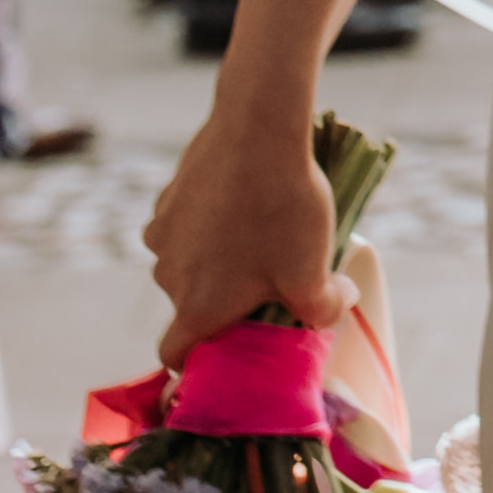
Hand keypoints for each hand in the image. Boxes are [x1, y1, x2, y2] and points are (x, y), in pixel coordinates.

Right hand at [146, 101, 360, 359]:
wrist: (257, 128)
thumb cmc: (283, 208)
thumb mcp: (313, 271)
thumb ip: (323, 311)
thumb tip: (330, 310)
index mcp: (197, 305)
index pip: (175, 355)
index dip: (195, 364)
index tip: (226, 351)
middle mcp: (167, 275)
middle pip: (190, 306)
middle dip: (224, 303)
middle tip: (269, 281)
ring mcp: (162, 234)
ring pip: (187, 265)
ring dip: (216, 262)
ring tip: (260, 236)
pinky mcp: (167, 200)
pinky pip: (184, 230)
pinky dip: (207, 228)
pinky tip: (242, 205)